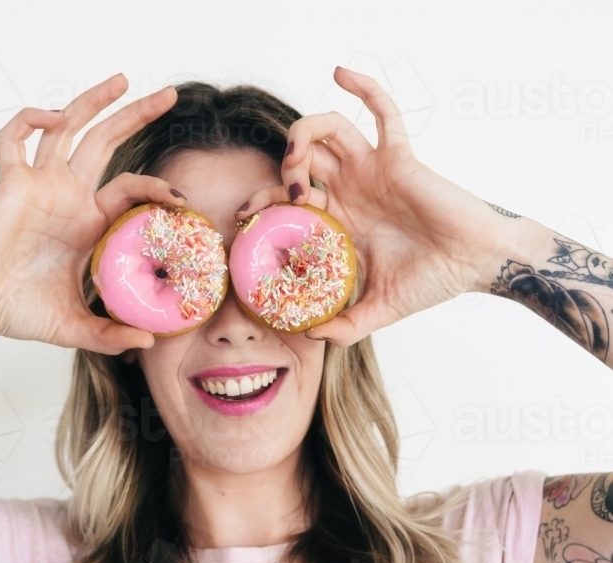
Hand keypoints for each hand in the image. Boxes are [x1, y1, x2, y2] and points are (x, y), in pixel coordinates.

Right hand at [0, 74, 185, 353]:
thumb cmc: (17, 312)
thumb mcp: (75, 328)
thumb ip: (111, 335)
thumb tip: (150, 342)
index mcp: (87, 226)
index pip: (130, 191)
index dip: (157, 188)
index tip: (183, 199)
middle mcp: (68, 199)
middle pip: (106, 144)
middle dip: (136, 117)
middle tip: (168, 96)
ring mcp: (40, 186)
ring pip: (68, 128)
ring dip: (93, 101)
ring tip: (122, 79)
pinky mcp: (11, 183)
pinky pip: (15, 138)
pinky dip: (30, 119)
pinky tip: (54, 118)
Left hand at [236, 66, 521, 346]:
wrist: (473, 266)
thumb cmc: (431, 283)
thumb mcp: (378, 311)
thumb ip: (344, 326)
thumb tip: (308, 335)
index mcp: (341, 222)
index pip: (289, 202)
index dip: (262, 202)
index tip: (244, 216)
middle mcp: (352, 191)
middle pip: (300, 163)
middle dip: (277, 173)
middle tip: (271, 197)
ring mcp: (373, 170)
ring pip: (328, 131)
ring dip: (303, 137)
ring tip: (296, 162)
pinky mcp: (398, 155)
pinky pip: (381, 111)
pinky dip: (362, 87)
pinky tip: (341, 73)